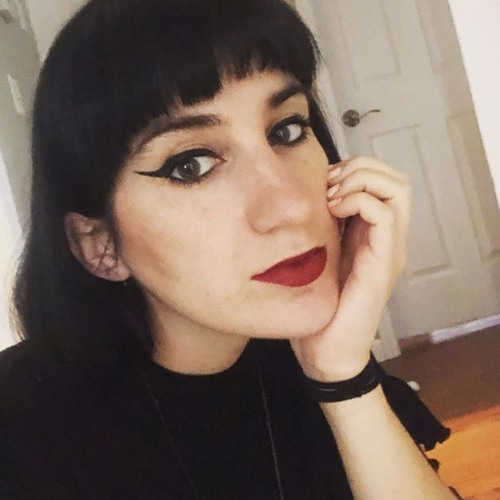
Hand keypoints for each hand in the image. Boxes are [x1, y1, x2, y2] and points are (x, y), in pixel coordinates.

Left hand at [290, 157, 411, 380]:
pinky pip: (385, 215)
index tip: (321, 182)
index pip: (382, 181)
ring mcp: (388, 249)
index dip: (353, 169)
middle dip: (360, 168)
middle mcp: (386, 238)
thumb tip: (305, 197)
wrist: (327, 350)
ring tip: (333, 197)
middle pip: (396, 179)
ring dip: (362, 181)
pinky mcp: (383, 262)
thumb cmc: (319, 306)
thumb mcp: (317, 256)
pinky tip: (333, 212)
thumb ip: (321, 228)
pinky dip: (358, 201)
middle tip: (329, 186)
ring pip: (398, 190)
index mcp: (370, 234)